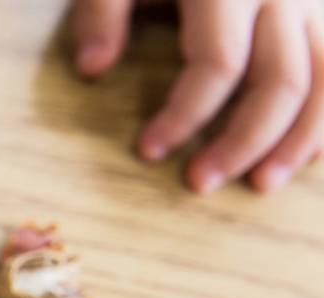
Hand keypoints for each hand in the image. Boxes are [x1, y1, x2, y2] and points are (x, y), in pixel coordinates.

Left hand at [74, 0, 323, 191]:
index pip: (217, 64)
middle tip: (199, 183)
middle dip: (242, 140)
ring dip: (299, 139)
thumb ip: (102, 11)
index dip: (184, 114)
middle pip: (280, 81)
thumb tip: (92, 69)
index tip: (148, 150)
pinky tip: (308, 154)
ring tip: (261, 185)